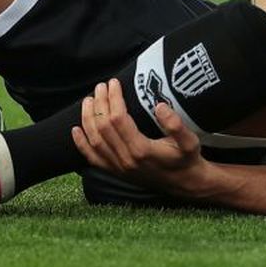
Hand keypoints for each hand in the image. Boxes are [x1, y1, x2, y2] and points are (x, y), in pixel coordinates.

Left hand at [71, 78, 210, 193]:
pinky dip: (81, 144)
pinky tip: (75, 130)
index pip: (118, 118)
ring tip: (88, 100)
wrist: (185, 183)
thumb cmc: (186, 159)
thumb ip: (176, 125)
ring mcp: (118, 167)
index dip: (114, 98)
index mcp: (141, 149)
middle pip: (103, 127)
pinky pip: (92, 158)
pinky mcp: (115, 172)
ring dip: (88, 118)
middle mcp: (126, 159)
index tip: (114, 83)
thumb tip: (159, 106)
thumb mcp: (189, 141)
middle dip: (99, 104)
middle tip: (100, 87)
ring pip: (94, 140)